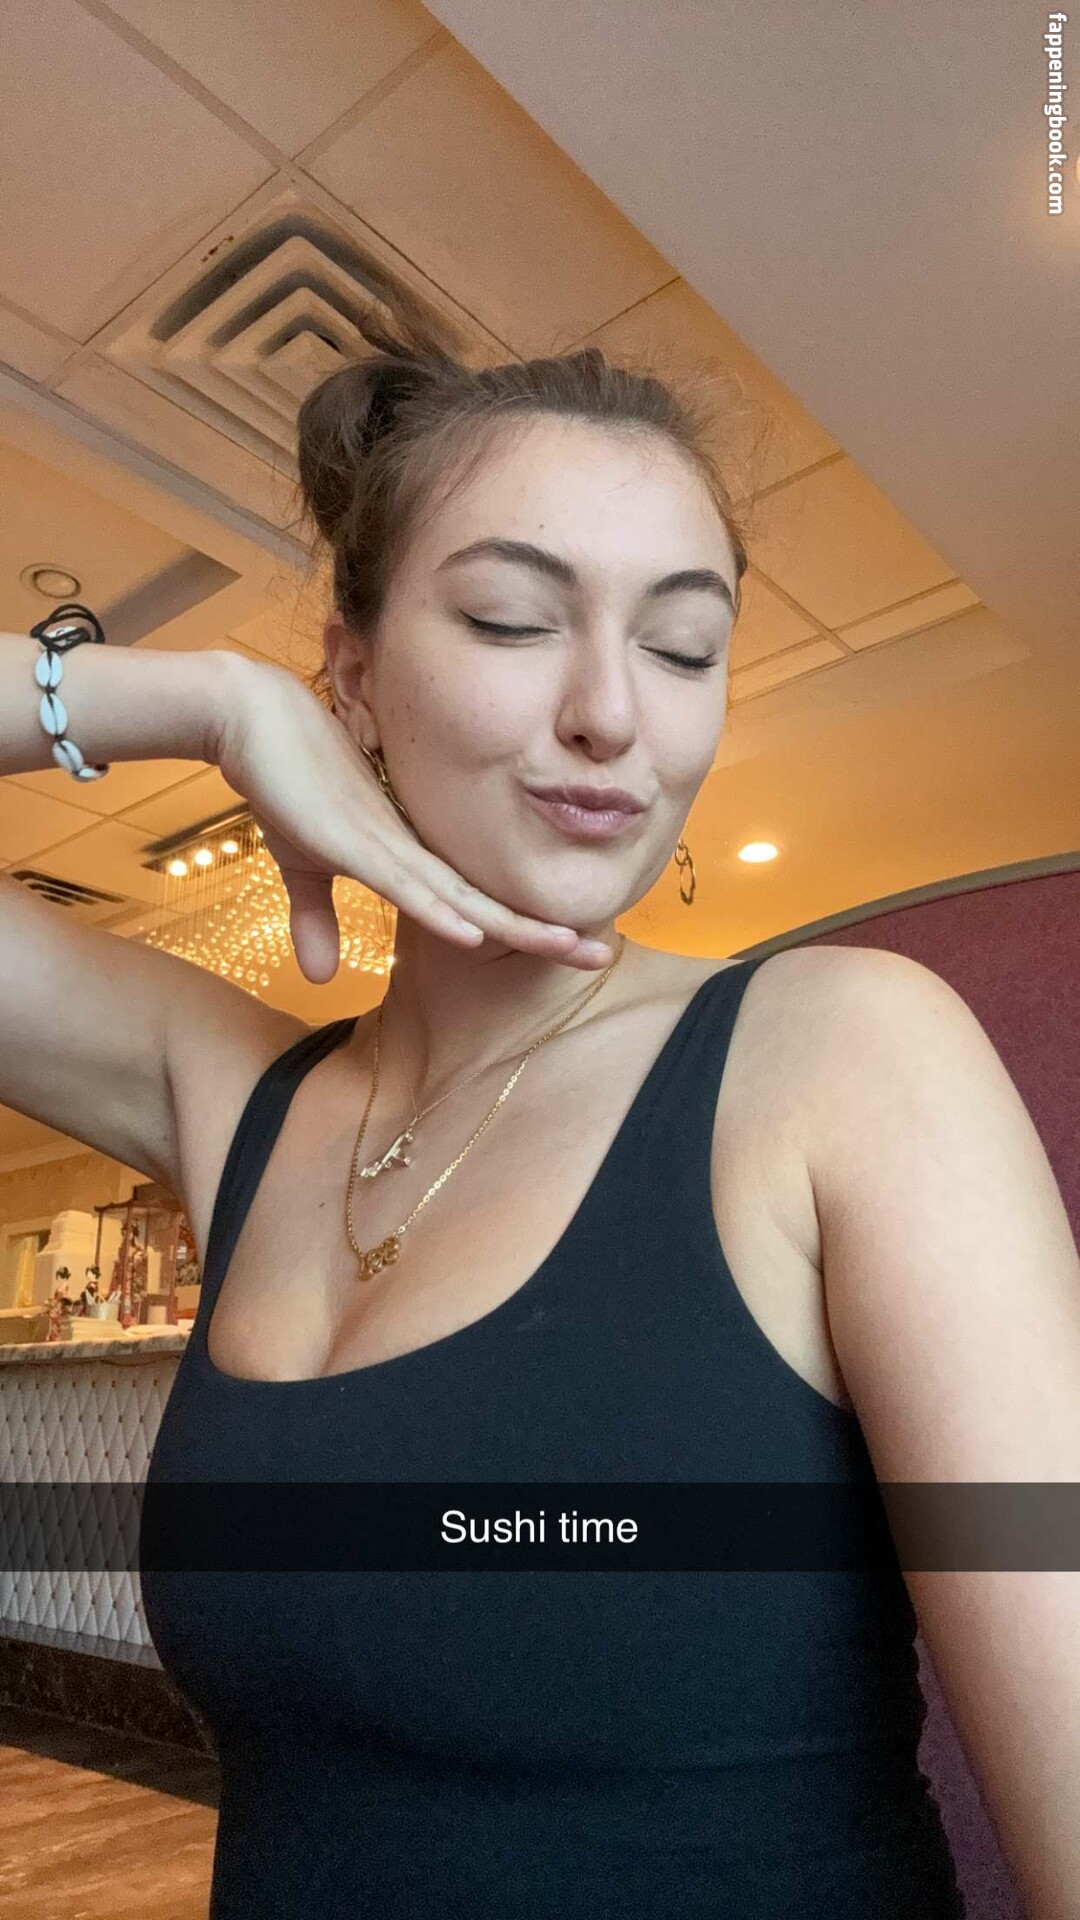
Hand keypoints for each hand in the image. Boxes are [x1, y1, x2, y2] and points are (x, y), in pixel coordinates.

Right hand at [213, 657, 615, 984]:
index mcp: (409, 855)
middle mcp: (412, 849)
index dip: (523, 927)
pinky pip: (404, 882)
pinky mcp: (354, 840)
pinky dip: (438, 910)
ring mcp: (388, 843)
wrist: (250, 719)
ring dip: (514, 924)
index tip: (573, 950)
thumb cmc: (283, 783)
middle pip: (489, 901)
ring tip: (569, 948)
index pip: (477, 901)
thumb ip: (316, 918)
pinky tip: (475, 932)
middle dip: (545, 931)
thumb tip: (318, 976)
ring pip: (461, 895)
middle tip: (604, 956)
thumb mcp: (302, 864)